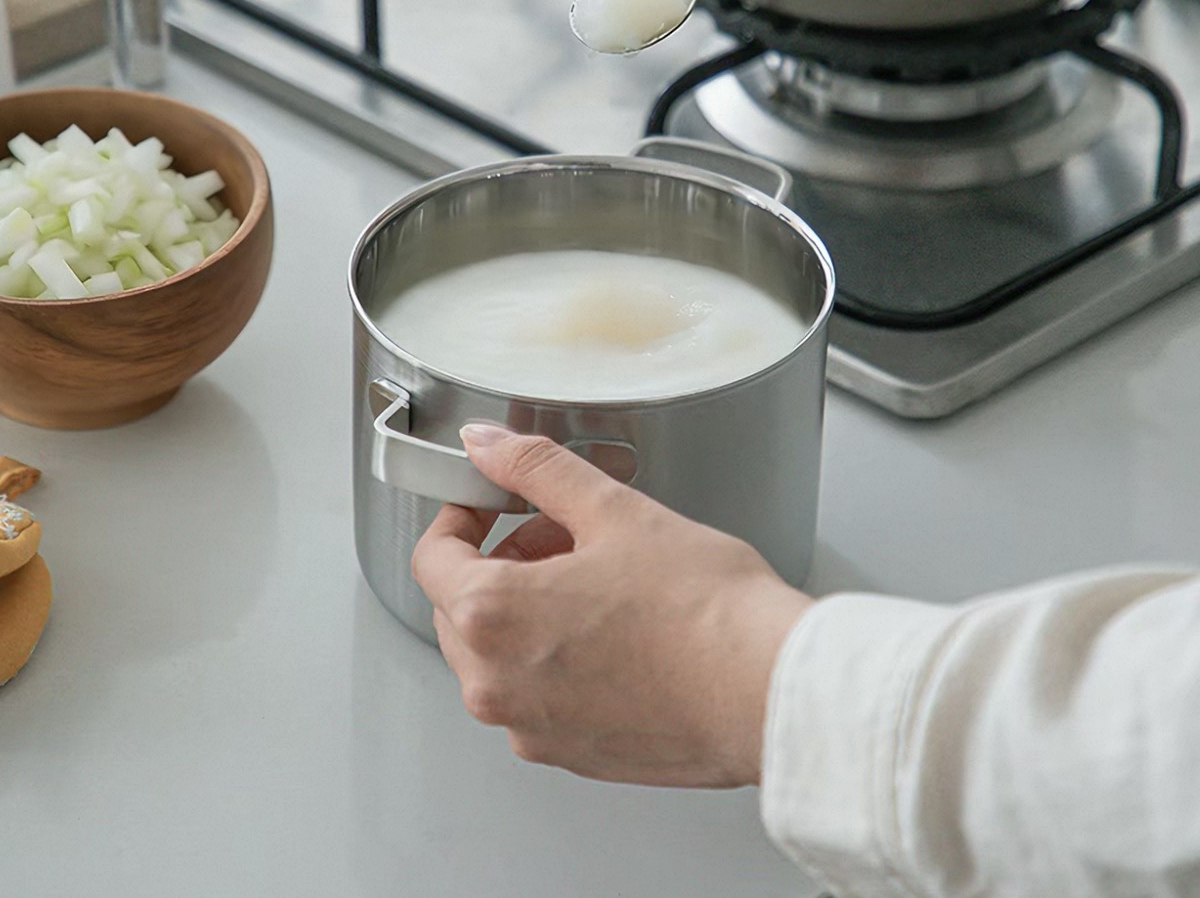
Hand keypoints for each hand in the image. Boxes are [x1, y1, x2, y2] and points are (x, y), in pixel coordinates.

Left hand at [411, 424, 810, 787]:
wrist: (767, 690)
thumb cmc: (704, 609)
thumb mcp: (612, 509)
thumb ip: (536, 469)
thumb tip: (488, 445)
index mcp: (492, 617)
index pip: (432, 556)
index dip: (462, 514)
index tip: (491, 500)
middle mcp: (498, 685)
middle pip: (460, 608)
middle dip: (501, 560)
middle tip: (561, 531)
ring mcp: (534, 729)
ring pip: (498, 655)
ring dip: (528, 609)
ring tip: (599, 578)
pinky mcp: (574, 755)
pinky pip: (537, 696)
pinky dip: (557, 657)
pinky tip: (618, 629)